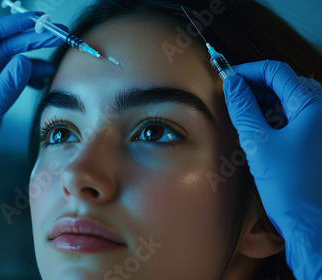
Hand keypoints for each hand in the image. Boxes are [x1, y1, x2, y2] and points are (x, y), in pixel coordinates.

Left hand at [0, 12, 64, 236]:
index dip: (13, 26)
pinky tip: (40, 79)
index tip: (39, 21)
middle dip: (28, 39)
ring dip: (30, 59)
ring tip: (55, 57)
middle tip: (57, 33)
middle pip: (0, 49)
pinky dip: (26, 79)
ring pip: (7, 66)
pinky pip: (8, 85)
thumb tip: (25, 62)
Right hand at [223, 60, 321, 278]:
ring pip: (288, 101)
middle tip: (230, 95)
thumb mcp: (258, 144)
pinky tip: (257, 130)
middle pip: (284, 84)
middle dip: (255, 86)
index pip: (277, 72)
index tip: (228, 76)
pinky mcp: (315, 141)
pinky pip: (293, 119)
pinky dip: (272, 118)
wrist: (311, 222)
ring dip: (263, 103)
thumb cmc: (291, 187)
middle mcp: (321, 112)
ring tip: (241, 114)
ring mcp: (319, 127)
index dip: (248, 70)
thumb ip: (243, 109)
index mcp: (312, 106)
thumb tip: (232, 83)